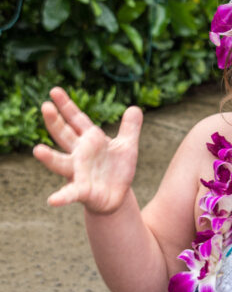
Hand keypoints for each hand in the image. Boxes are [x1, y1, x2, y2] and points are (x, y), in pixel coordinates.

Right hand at [33, 87, 142, 213]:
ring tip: (37, 150)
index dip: (66, 106)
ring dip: (49, 158)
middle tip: (45, 106)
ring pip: (61, 163)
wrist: (117, 196)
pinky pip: (70, 193)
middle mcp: (79, 154)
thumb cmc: (117, 169)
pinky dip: (62, 197)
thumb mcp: (127, 146)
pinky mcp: (82, 191)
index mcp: (90, 140)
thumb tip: (135, 108)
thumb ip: (130, 128)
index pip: (76, 120)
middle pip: (64, 135)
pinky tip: (52, 200)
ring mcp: (78, 172)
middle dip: (55, 122)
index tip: (54, 90)